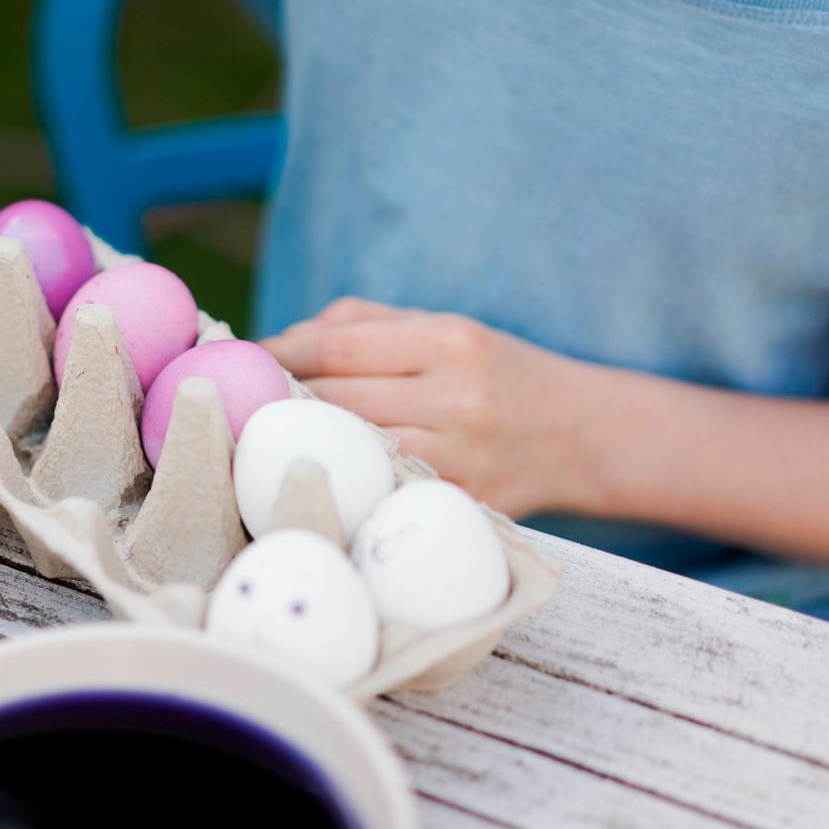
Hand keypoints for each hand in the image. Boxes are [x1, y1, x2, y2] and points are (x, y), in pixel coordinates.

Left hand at [261, 298, 598, 516]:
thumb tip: (282, 341)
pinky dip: (349, 481)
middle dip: (282, 402)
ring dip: (307, 445)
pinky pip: (385, 491)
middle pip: (336, 401)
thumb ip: (361, 323)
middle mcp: (457, 397)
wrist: (587, 436)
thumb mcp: (444, 326)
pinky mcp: (462, 505)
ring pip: (353, 451)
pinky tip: (322, 475)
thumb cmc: (499, 373)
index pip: (336, 346)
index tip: (241, 362)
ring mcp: (461, 458)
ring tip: (271, 439)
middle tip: (242, 406)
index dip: (277, 356)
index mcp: (450, 340)